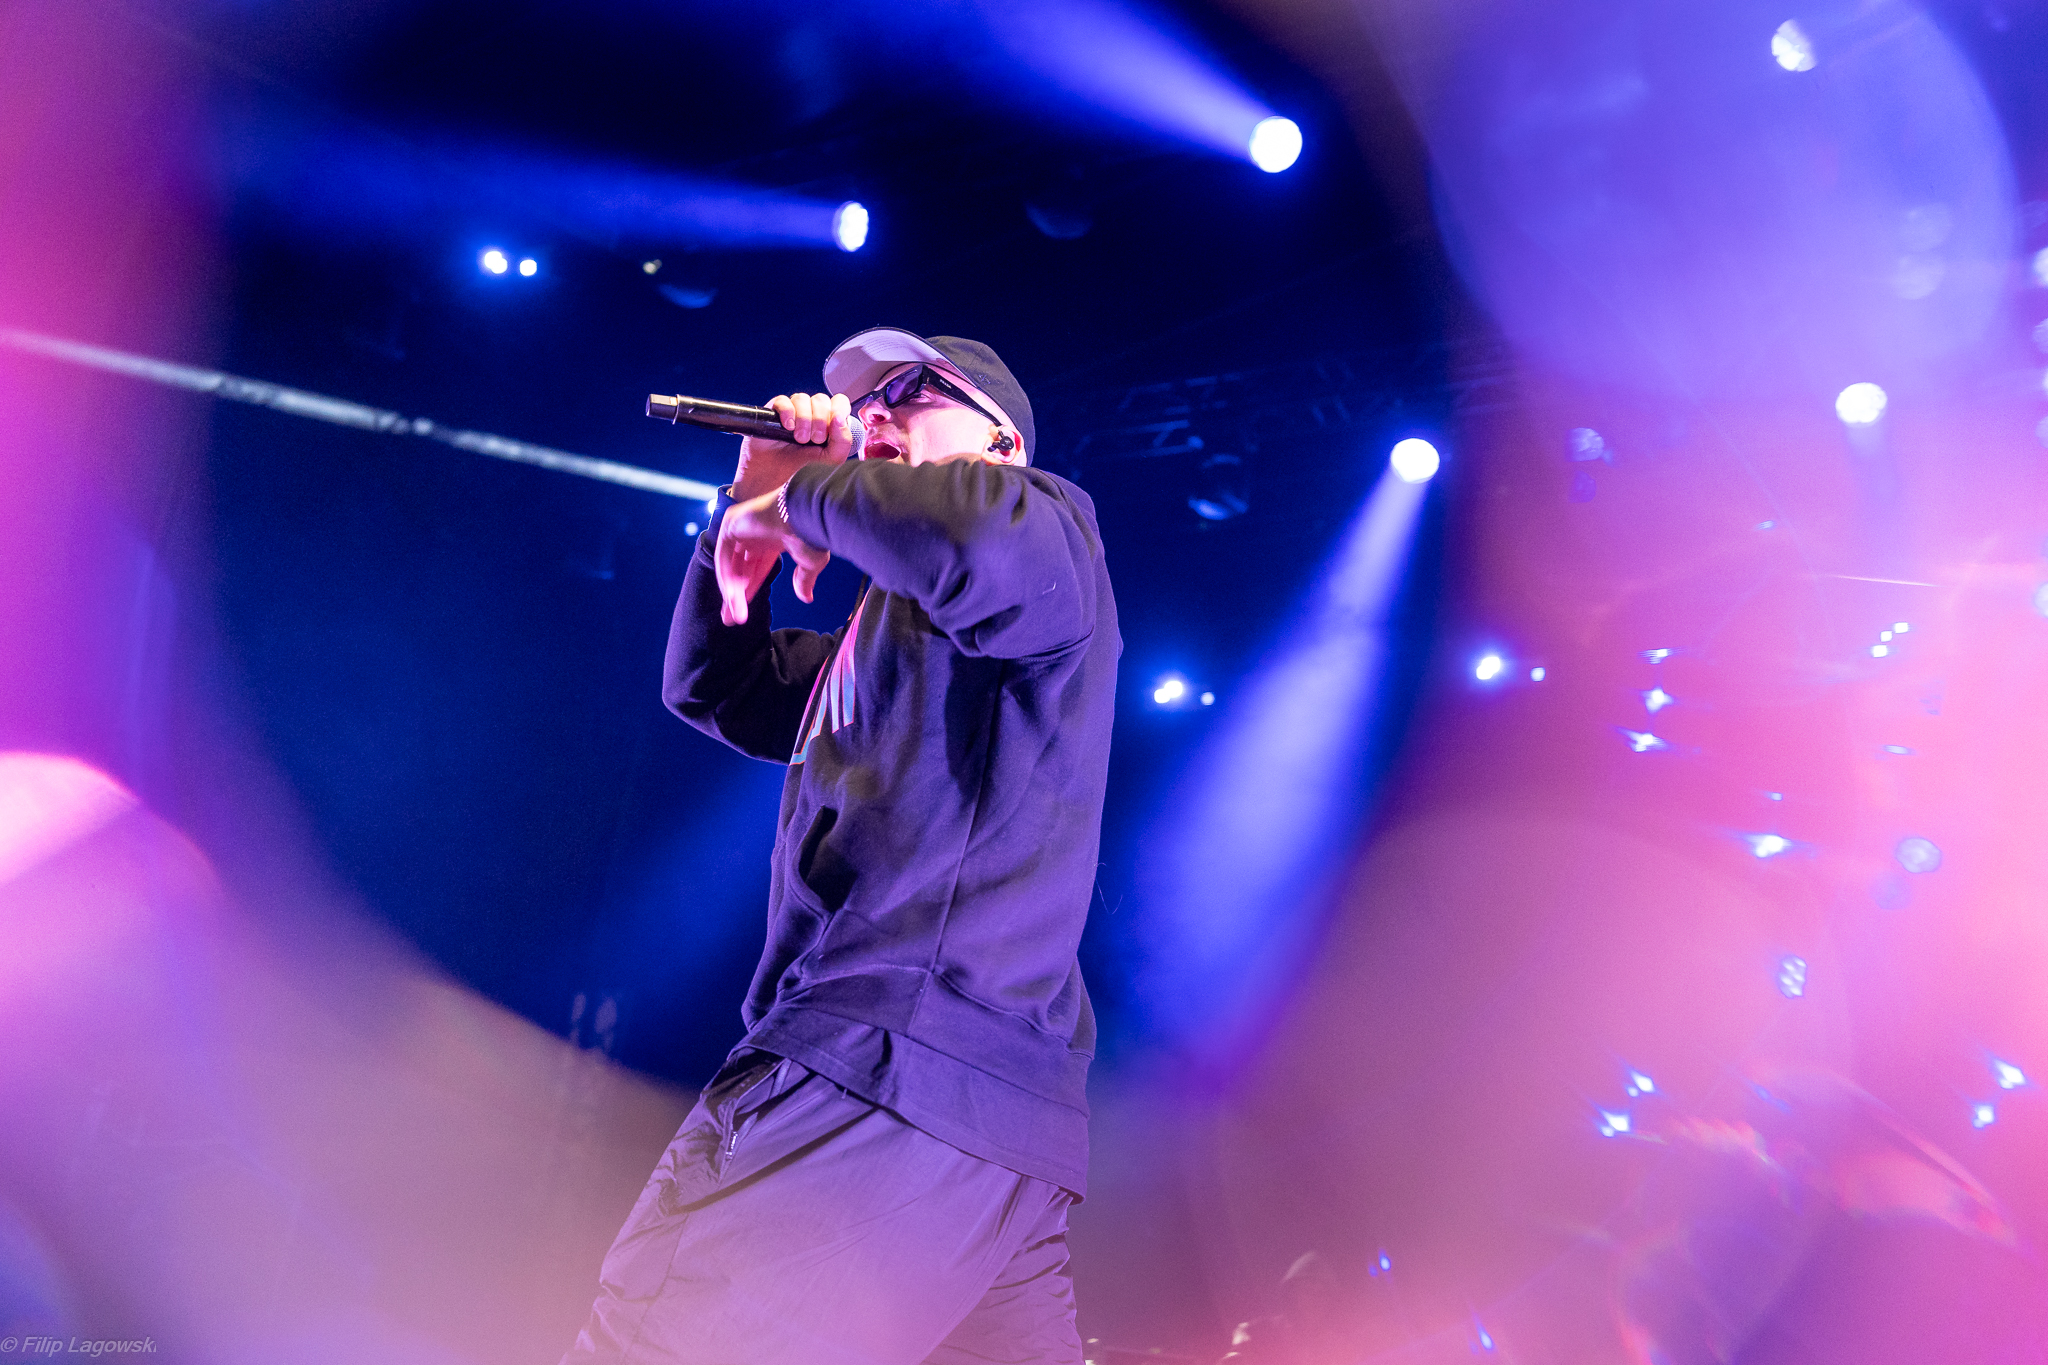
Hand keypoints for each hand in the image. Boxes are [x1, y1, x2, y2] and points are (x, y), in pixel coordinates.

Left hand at [714, 487, 830, 625]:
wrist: (803, 514)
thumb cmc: (810, 534)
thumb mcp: (809, 562)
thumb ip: (804, 579)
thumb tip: (807, 599)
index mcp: (772, 538)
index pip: (755, 568)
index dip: (749, 589)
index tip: (742, 610)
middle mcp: (754, 532)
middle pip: (739, 569)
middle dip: (734, 595)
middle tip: (730, 618)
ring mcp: (740, 526)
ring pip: (730, 565)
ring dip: (731, 591)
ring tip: (733, 614)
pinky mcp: (730, 524)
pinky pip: (723, 557)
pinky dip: (726, 577)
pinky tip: (732, 597)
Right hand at [731, 392, 856, 500]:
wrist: (776, 473)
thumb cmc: (804, 463)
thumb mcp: (831, 458)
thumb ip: (843, 441)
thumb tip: (839, 419)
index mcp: (829, 418)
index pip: (839, 401)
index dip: (839, 410)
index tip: (834, 427)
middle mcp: (813, 410)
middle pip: (821, 400)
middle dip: (820, 421)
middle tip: (814, 440)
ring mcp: (794, 408)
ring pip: (803, 399)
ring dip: (804, 420)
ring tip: (800, 439)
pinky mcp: (775, 410)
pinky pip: (784, 401)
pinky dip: (788, 414)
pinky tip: (788, 428)